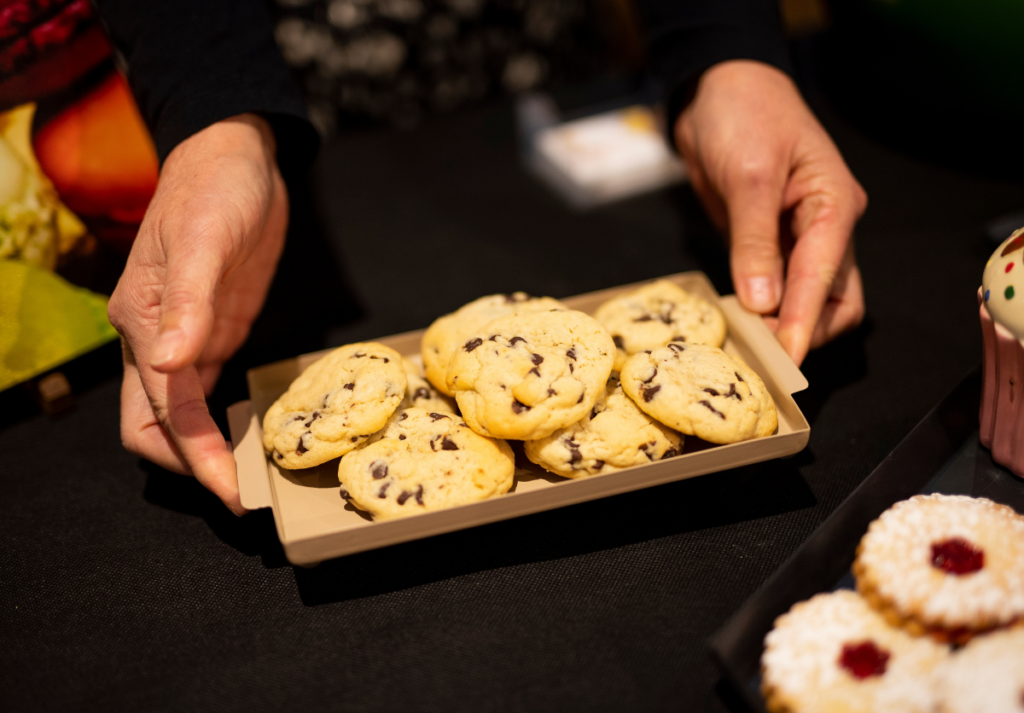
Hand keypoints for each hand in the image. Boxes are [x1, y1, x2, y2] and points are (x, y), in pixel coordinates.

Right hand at [108, 114, 287, 514]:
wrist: (236, 158)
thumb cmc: (212, 189)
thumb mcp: (202, 239)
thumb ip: (187, 302)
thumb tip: (170, 364)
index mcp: (141, 323)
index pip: (162, 410)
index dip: (195, 455)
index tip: (229, 489)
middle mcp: (156, 341)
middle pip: (154, 427)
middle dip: (191, 465)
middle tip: (241, 495)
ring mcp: (187, 340)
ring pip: (181, 415)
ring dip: (207, 449)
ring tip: (252, 478)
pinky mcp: (214, 332)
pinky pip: (209, 390)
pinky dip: (224, 420)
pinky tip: (253, 435)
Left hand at [674, 60, 867, 364]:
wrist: (718, 90)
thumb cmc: (744, 114)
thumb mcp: (749, 175)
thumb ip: (755, 240)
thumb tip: (762, 301)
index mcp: (834, 205)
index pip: (826, 276)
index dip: (803, 320)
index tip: (785, 357)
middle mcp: (825, 227)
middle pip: (834, 300)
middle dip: (805, 331)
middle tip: (765, 356)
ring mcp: (798, 237)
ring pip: (808, 299)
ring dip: (783, 324)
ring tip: (748, 345)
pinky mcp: (769, 244)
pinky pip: (776, 287)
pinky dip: (763, 309)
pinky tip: (739, 321)